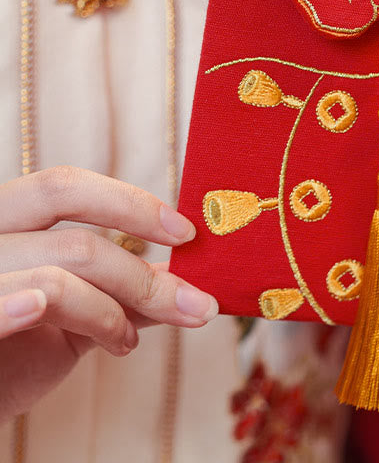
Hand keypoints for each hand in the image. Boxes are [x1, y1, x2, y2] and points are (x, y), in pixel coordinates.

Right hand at [0, 166, 217, 421]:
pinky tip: (117, 341)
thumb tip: (189, 279)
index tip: (187, 232)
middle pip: (74, 240)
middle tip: (194, 302)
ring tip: (128, 341)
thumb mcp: (74, 315)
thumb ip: (124, 290)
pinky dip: (76, 317)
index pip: (64, 186)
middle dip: (139, 274)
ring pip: (58, 280)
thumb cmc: (10, 356)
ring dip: (112, 315)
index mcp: (5, 219)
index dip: (130, 203)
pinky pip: (15, 307)